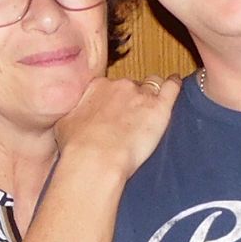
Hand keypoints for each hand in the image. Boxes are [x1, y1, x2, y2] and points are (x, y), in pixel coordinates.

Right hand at [55, 73, 179, 178]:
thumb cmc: (77, 147)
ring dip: (151, 93)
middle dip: (132, 99)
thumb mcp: (64, 125)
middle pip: (130, 86)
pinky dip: (174, 83)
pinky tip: (176, 82)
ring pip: (151, 84)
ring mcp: (141, 95)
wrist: (95, 159)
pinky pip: (171, 87)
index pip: (109, 86)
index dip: (113, 98)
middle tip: (131, 118)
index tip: (114, 109)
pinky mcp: (159, 107)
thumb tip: (73, 115)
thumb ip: (73, 114)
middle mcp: (119, 85)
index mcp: (96, 87)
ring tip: (152, 106)